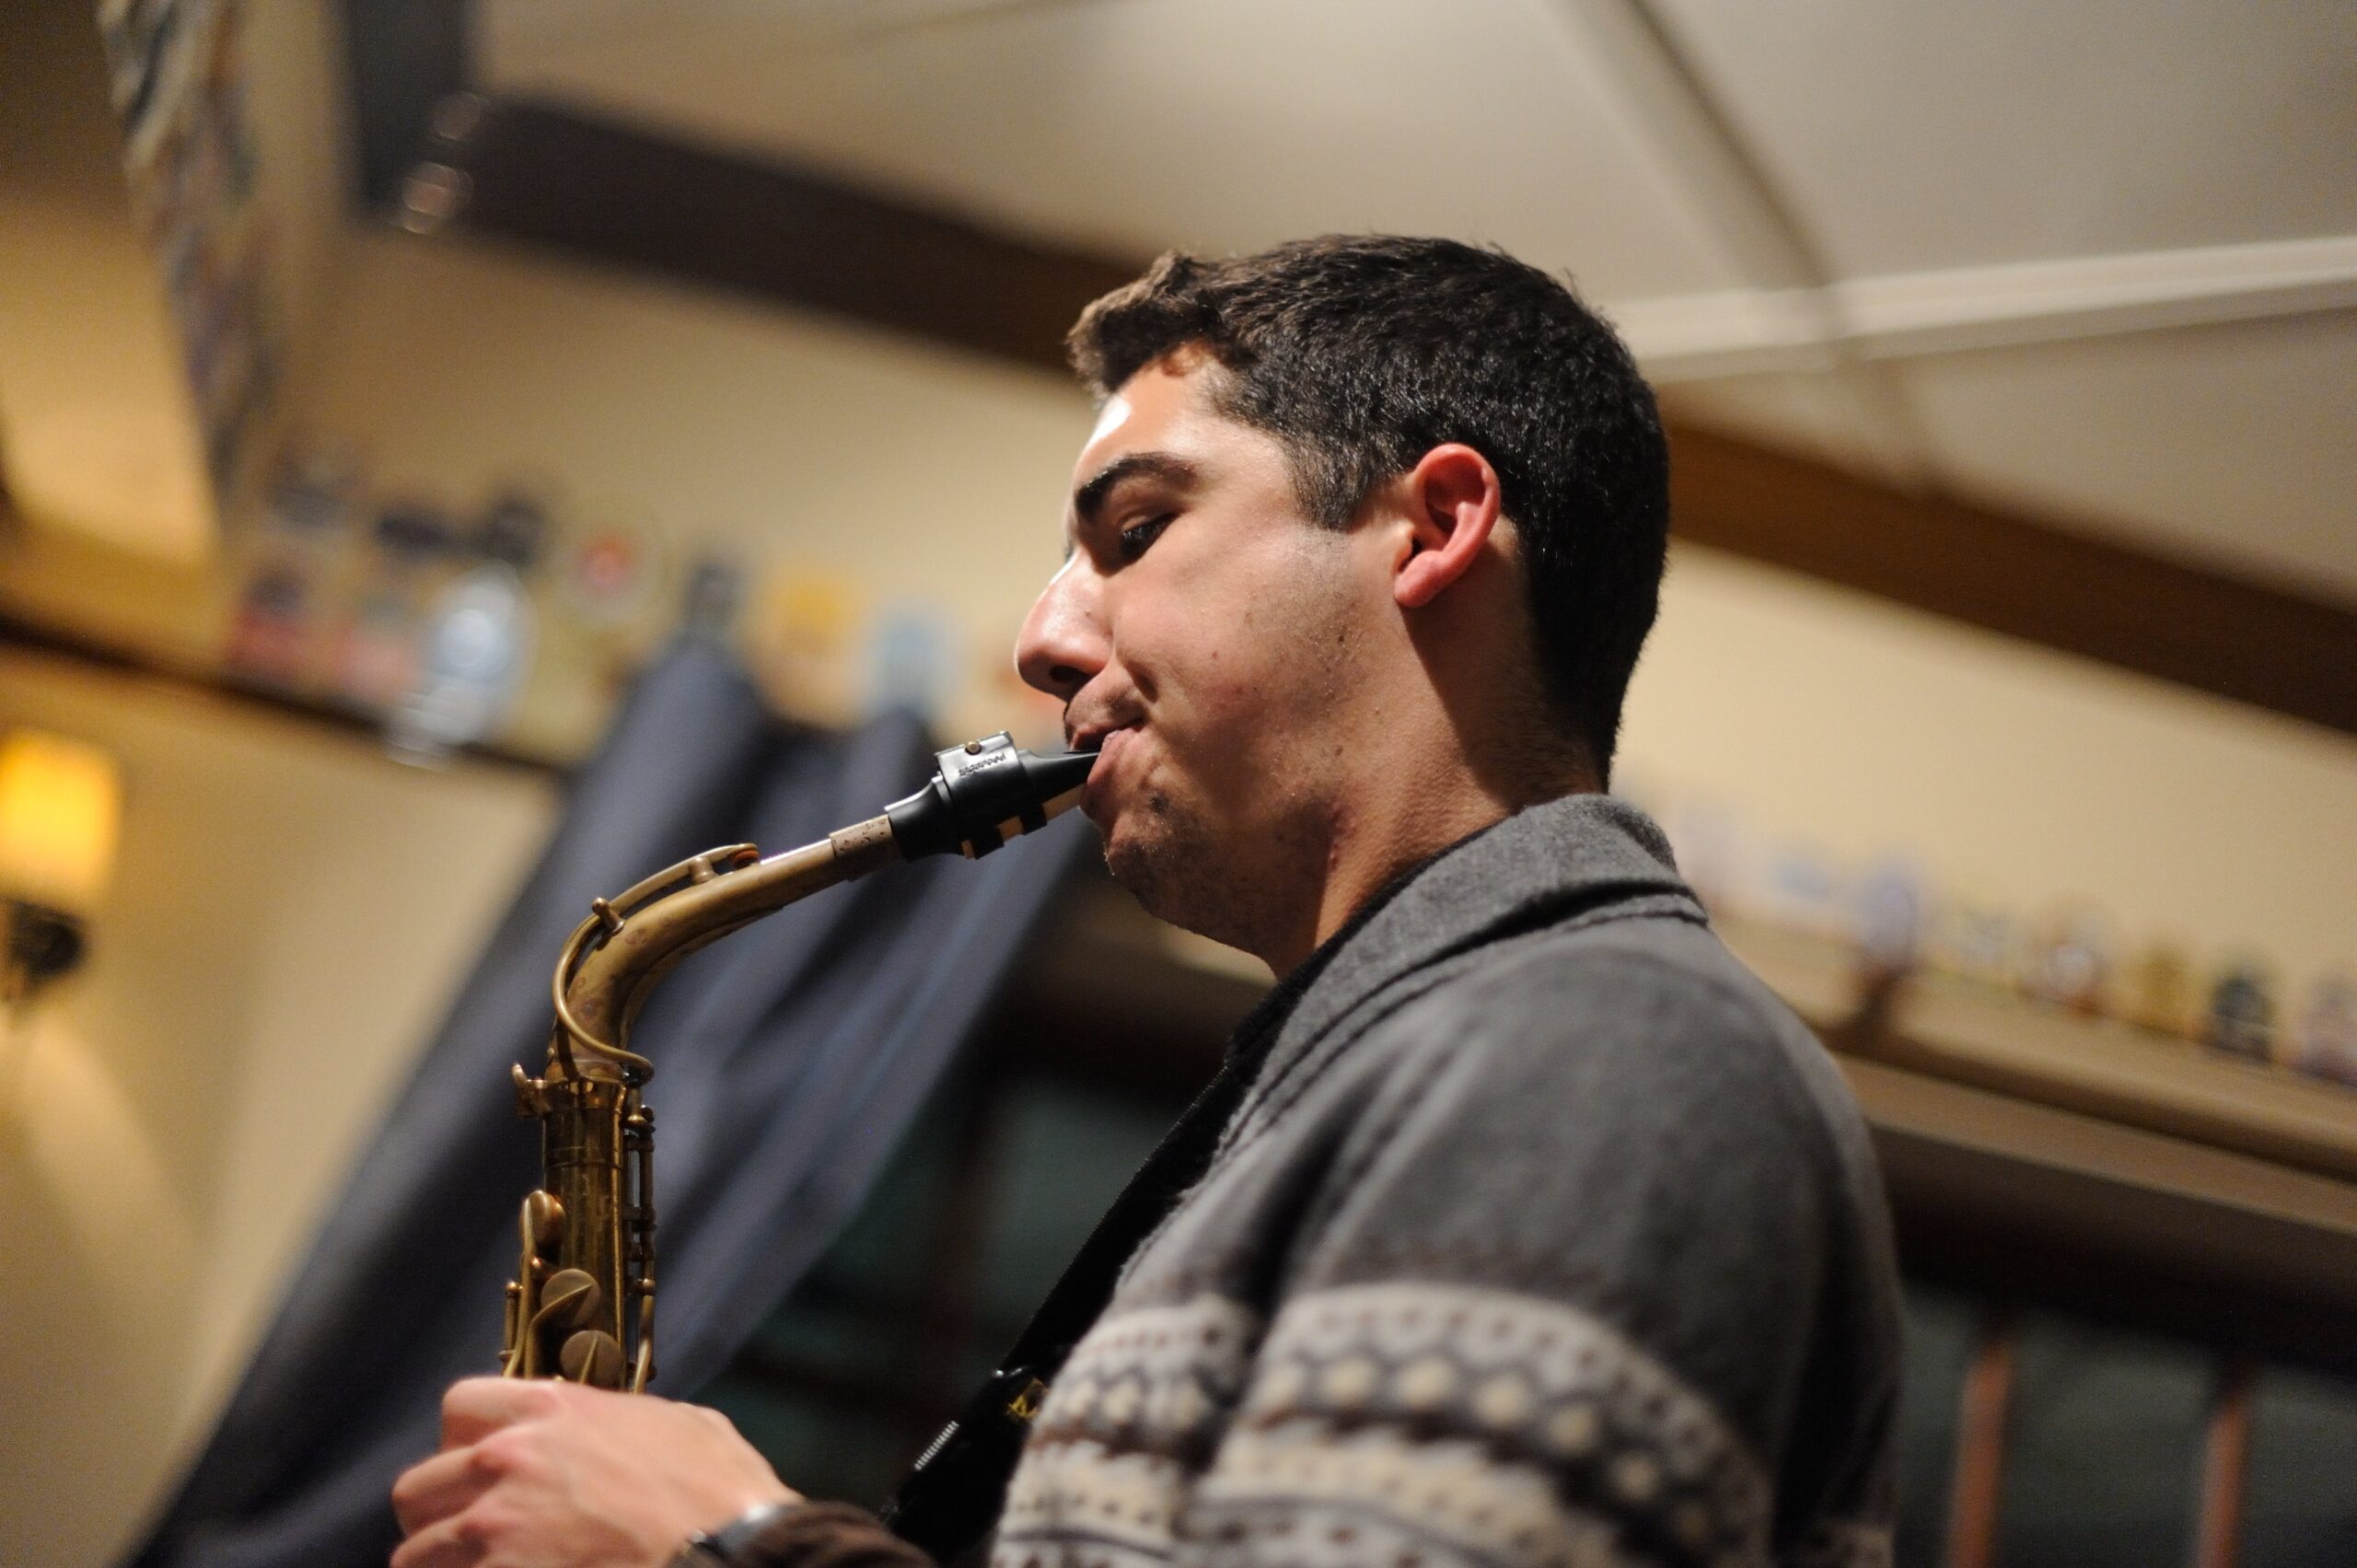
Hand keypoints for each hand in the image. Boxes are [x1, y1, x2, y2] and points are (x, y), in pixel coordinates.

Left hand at [391, 1376, 798, 1567]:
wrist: (728, 1555)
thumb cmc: (720, 1493)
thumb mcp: (680, 1424)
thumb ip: (626, 1420)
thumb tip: (624, 1431)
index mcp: (552, 1409)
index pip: (458, 1406)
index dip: (462, 1441)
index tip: (478, 1468)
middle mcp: (508, 1462)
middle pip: (417, 1489)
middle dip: (437, 1516)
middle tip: (469, 1538)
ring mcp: (496, 1530)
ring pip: (415, 1556)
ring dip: (443, 1567)